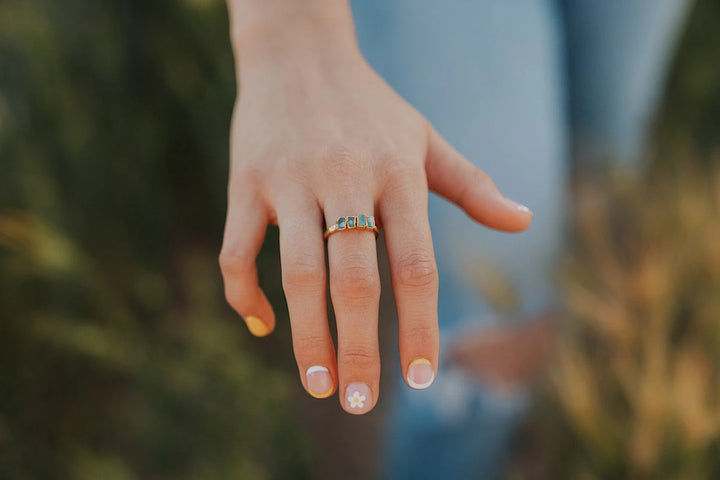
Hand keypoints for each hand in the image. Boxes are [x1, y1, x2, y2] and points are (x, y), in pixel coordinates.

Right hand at [219, 9, 531, 414]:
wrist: (298, 52)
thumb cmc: (369, 106)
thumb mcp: (424, 138)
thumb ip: (472, 185)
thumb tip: (525, 223)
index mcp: (397, 174)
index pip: (416, 265)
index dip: (421, 327)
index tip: (421, 378)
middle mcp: (345, 179)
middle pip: (355, 280)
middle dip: (361, 348)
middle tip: (360, 404)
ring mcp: (291, 181)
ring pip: (297, 272)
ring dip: (307, 337)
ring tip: (319, 386)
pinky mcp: (246, 181)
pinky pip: (238, 249)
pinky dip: (244, 293)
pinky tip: (261, 325)